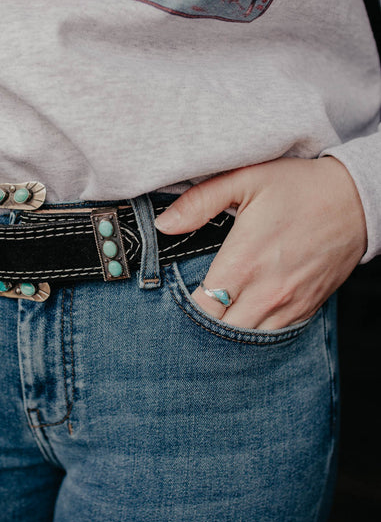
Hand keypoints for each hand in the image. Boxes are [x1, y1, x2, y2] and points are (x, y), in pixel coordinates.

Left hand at [154, 157, 366, 329]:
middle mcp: (265, 293)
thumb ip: (200, 201)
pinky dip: (256, 333)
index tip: (175, 299)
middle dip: (202, 327)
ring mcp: (288, 305)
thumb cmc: (299, 187)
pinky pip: (274, 337)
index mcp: (243, 263)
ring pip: (248, 342)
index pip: (201, 310)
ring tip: (216, 317)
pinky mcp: (306, 309)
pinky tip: (245, 318)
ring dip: (229, 334)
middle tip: (191, 311)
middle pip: (221, 334)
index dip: (183, 310)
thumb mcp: (246, 179)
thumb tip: (164, 224)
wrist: (357, 199)